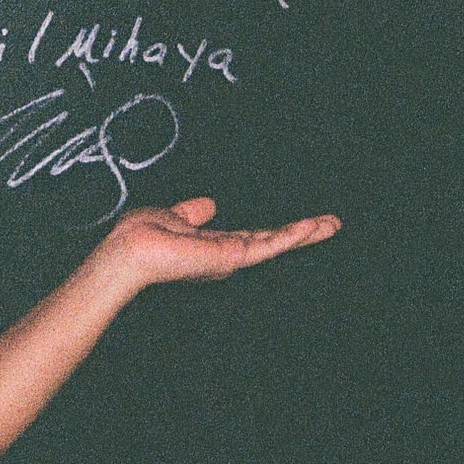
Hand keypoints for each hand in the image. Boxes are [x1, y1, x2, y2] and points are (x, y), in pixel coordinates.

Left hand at [100, 195, 340, 296]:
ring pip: (277, 243)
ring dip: (305, 233)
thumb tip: (210, 205)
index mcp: (215, 246)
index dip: (279, 230)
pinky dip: (290, 236)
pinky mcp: (232, 258)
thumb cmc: (142, 237)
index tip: (302, 223)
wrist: (131, 251)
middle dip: (303, 232)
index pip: (255, 236)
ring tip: (332, 224)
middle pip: (273, 240)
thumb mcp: (174, 217)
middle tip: (331, 224)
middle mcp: (227, 255)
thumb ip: (193, 212)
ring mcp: (232, 258)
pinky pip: (268, 245)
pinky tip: (310, 227)